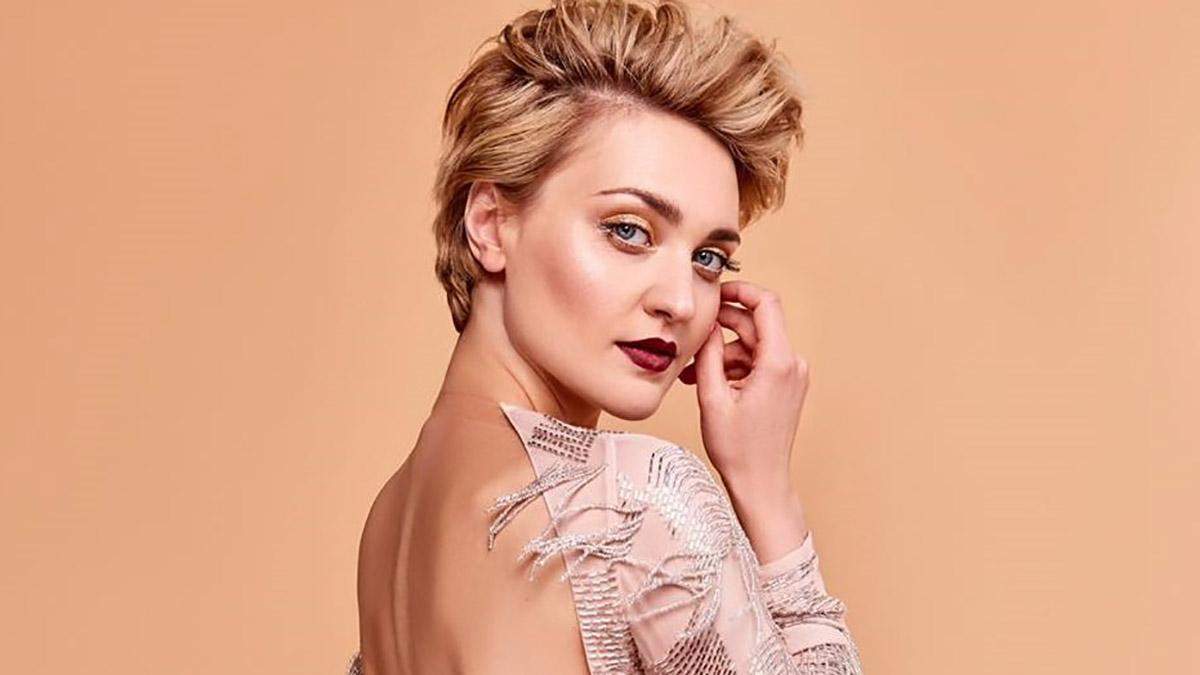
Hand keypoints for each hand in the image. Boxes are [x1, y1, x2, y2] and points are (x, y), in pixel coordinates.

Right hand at [677, 280, 809, 496]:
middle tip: (694, 341)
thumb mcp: (712, 396)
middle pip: (756, 325)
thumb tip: (709, 325)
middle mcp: (792, 364)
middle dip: (723, 329)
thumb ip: (709, 353)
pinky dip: (734, 366)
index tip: (716, 294)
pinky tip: (711, 383)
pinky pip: (758, 361)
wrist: (761, 482)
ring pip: (753, 345)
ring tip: (695, 375)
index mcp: (778, 363)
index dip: (739, 291)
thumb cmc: (740, 450)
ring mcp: (792, 375)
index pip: (766, 304)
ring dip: (723, 353)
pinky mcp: (786, 385)